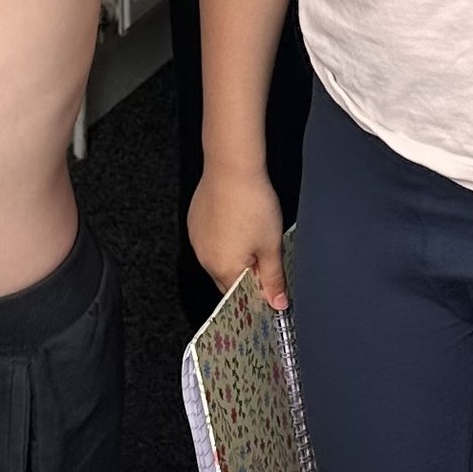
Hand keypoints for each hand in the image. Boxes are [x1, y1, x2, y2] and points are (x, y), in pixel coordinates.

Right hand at [189, 163, 286, 309]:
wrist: (231, 168)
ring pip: (219, 260)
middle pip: (228, 280)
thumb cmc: (252, 204)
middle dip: (248, 275)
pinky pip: (210, 242)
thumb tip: (277, 303)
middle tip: (267, 256)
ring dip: (236, 257)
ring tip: (253, 235)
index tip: (273, 287)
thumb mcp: (271, 245)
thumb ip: (274, 278)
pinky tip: (238, 224)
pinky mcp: (194, 223)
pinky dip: (224, 240)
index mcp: (224, 270)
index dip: (259, 293)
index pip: (241, 297)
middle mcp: (205, 259)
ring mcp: (197, 240)